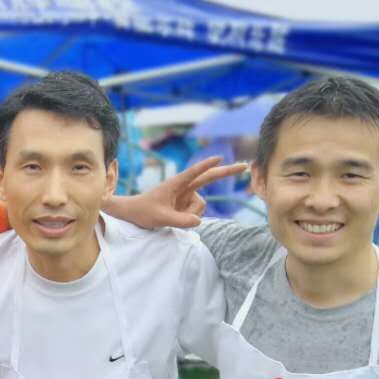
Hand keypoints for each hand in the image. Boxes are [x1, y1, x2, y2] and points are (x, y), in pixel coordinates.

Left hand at [105, 156, 249, 228]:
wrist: (134, 213)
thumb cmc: (143, 211)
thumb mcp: (160, 218)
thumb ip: (180, 220)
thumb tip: (198, 221)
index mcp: (176, 183)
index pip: (194, 173)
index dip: (207, 166)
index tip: (219, 157)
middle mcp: (184, 187)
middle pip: (209, 178)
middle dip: (227, 173)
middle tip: (245, 166)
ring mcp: (186, 195)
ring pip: (200, 207)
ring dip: (189, 215)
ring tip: (171, 216)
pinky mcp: (186, 204)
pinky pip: (195, 214)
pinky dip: (188, 219)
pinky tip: (175, 217)